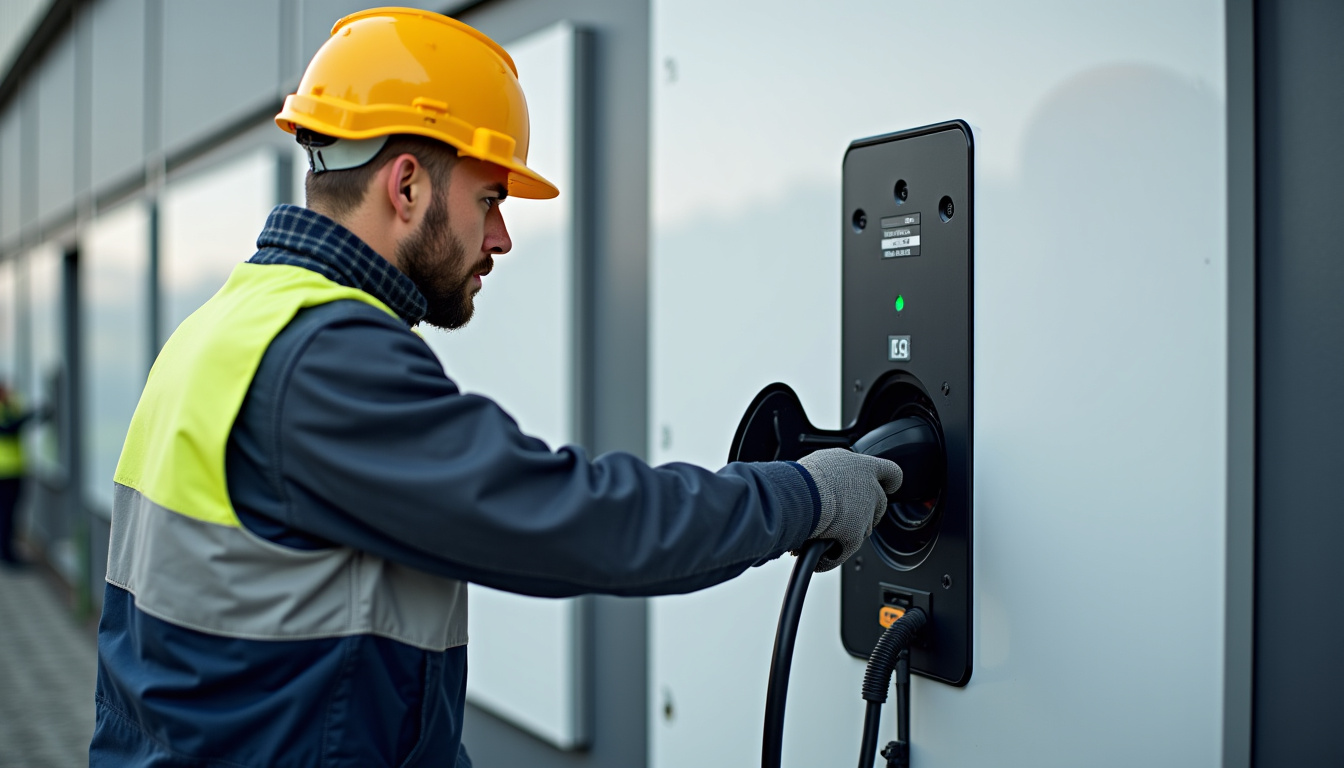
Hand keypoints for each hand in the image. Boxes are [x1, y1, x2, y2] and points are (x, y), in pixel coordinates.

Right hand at [796, 449, 901, 570]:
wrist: (799, 495)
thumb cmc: (805, 476)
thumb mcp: (826, 462)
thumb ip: (839, 471)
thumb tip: (833, 481)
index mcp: (864, 467)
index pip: (892, 473)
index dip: (889, 482)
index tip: (888, 486)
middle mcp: (869, 490)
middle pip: (879, 504)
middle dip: (864, 511)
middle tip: (842, 512)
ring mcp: (865, 515)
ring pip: (864, 528)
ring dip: (847, 532)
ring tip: (821, 530)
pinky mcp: (854, 536)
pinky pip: (844, 552)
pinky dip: (831, 557)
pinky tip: (819, 557)